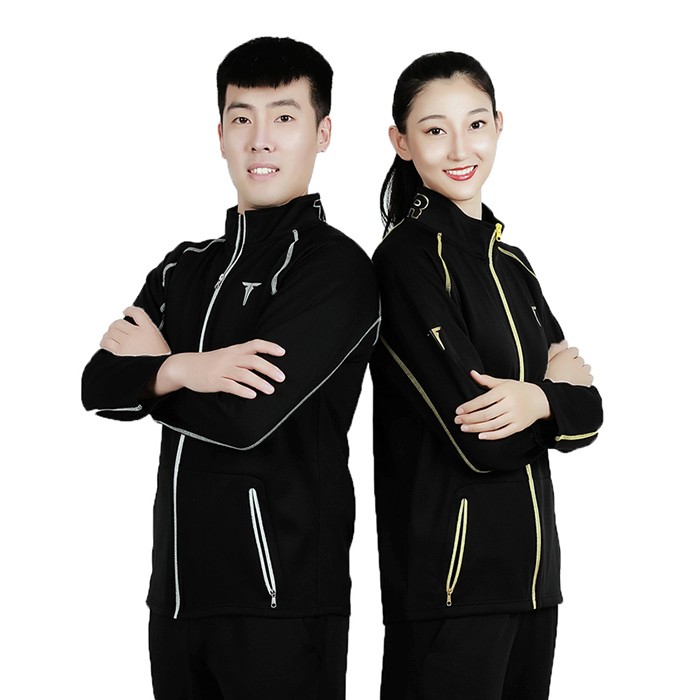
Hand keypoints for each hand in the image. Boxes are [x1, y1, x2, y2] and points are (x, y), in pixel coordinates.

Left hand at [100, 306, 170, 355]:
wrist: (161, 371)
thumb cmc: (162, 361)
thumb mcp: (162, 343)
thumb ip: (150, 334)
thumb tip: (138, 332)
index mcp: (149, 329)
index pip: (137, 313)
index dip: (129, 310)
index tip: (126, 311)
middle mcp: (137, 333)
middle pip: (119, 323)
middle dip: (115, 326)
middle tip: (115, 330)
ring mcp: (127, 342)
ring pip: (111, 332)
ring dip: (109, 334)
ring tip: (109, 338)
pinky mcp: (119, 353)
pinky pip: (107, 343)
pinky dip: (105, 343)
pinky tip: (106, 344)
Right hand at [153, 339, 285, 398]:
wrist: (184, 366)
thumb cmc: (209, 362)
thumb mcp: (226, 355)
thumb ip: (242, 357)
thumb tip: (263, 365)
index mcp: (234, 350)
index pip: (255, 344)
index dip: (269, 347)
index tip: (282, 352)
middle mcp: (230, 358)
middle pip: (253, 360)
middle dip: (269, 368)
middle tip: (282, 377)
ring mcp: (222, 370)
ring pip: (244, 374)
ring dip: (259, 382)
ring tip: (270, 390)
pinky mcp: (214, 382)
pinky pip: (231, 386)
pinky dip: (243, 390)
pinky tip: (252, 395)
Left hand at [454, 370, 550, 439]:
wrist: (541, 400)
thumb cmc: (518, 390)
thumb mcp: (504, 382)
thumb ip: (487, 380)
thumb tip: (471, 373)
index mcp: (505, 391)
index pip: (484, 400)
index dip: (469, 406)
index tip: (458, 410)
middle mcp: (510, 404)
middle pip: (487, 414)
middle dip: (470, 418)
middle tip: (457, 421)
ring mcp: (515, 416)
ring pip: (493, 424)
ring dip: (476, 428)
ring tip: (464, 428)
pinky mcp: (519, 426)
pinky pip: (503, 433)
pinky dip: (491, 435)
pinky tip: (480, 436)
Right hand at [545, 343, 591, 385]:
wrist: (551, 396)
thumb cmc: (546, 379)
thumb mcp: (545, 362)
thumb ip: (556, 350)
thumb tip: (565, 342)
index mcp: (566, 355)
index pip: (573, 350)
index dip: (567, 357)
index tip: (562, 363)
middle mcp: (577, 362)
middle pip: (579, 359)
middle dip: (574, 364)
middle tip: (564, 373)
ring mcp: (583, 372)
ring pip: (585, 368)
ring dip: (580, 371)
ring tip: (570, 379)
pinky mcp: (587, 382)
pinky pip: (589, 377)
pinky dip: (585, 380)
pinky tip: (576, 384)